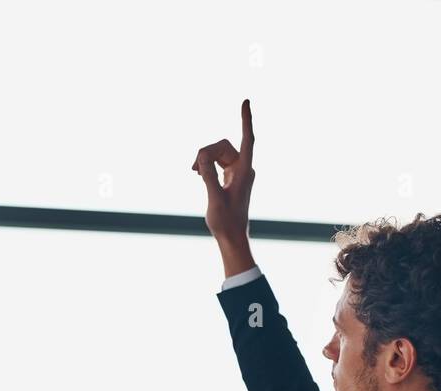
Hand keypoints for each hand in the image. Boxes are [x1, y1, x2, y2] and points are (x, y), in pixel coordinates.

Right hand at [193, 99, 256, 275]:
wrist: (232, 237)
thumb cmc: (226, 222)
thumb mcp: (214, 199)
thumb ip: (209, 176)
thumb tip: (202, 156)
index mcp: (245, 172)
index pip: (247, 140)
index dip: (246, 120)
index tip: (245, 101)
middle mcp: (244, 168)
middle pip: (224, 146)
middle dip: (207, 152)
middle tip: (193, 169)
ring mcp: (238, 172)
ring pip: (219, 152)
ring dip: (204, 158)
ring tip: (193, 173)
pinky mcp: (231, 177)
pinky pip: (217, 161)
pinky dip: (206, 164)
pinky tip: (198, 174)